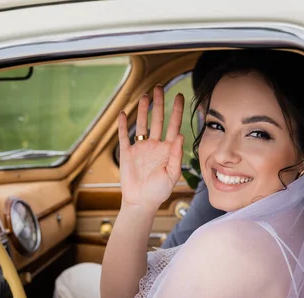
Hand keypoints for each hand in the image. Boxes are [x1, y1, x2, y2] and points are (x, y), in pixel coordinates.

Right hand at [118, 86, 183, 211]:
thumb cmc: (159, 191)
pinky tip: (124, 113)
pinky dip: (123, 125)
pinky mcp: (127, 153)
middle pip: (157, 120)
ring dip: (142, 110)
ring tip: (144, 96)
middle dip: (158, 104)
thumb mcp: (172, 175)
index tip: (179, 96)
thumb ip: (176, 156)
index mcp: (168, 149)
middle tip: (159, 88)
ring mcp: (141, 148)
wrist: (141, 203)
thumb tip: (180, 136)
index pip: (174, 125)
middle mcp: (155, 145)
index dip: (176, 110)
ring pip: (142, 124)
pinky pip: (124, 136)